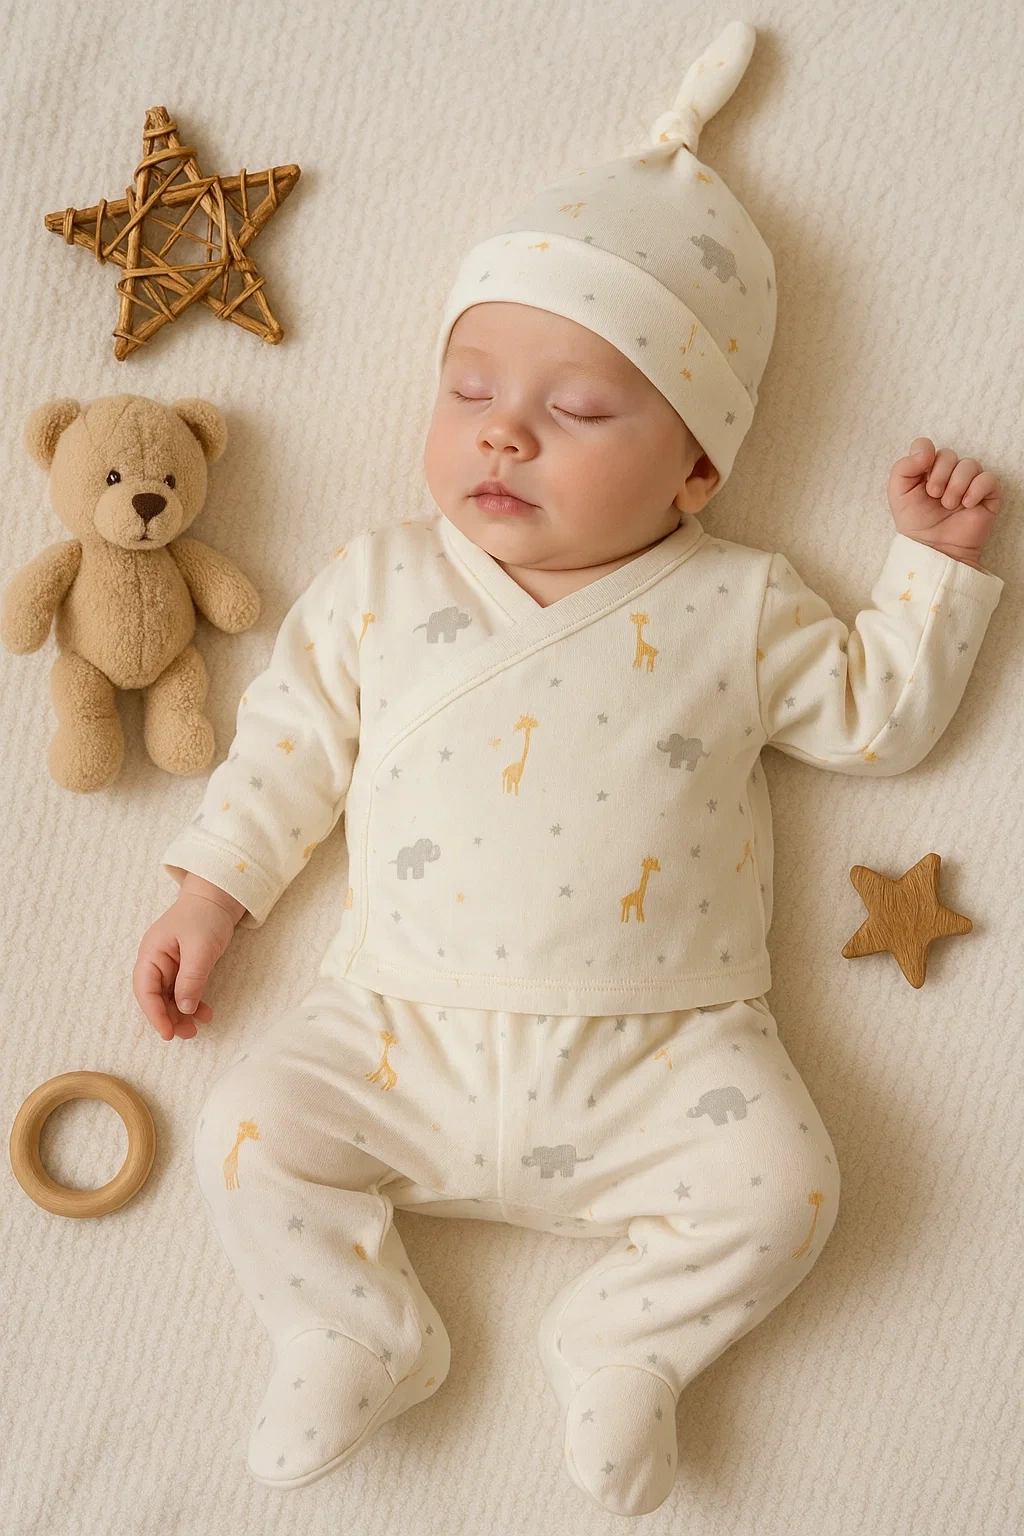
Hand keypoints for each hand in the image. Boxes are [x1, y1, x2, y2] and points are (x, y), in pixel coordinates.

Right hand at [133, 890, 239, 1040]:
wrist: (218, 898)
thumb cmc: (205, 916)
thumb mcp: (199, 948)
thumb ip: (191, 978)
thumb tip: (184, 1008)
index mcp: (151, 953)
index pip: (145, 989)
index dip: (154, 1013)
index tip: (167, 1032)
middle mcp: (156, 961)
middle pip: (155, 997)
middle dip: (169, 1018)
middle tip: (187, 1034)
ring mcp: (169, 965)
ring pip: (169, 997)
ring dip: (181, 1014)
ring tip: (196, 1029)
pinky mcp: (183, 968)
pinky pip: (183, 991)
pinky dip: (192, 1003)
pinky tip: (204, 1012)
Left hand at [888, 438, 999, 568]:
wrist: (935, 549)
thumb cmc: (916, 524)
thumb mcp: (898, 495)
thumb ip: (903, 468)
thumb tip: (926, 451)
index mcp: (925, 471)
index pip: (926, 445)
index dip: (924, 454)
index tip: (922, 473)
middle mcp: (947, 473)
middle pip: (948, 454)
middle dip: (940, 474)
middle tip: (934, 495)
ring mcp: (968, 482)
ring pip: (969, 464)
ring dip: (957, 485)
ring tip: (949, 505)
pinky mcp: (987, 494)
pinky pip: (988, 478)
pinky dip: (976, 490)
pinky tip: (967, 505)